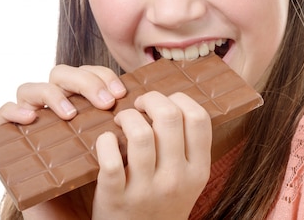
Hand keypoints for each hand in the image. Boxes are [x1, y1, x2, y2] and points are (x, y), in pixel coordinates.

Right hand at [0, 64, 126, 219]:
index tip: (122, 93)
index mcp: (80, 106)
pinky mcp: (10, 143)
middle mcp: (54, 111)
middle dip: (85, 81)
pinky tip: (30, 118)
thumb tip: (158, 103)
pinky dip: (11, 111)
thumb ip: (130, 128)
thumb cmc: (99, 187)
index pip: (86, 73)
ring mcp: (32, 125)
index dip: (103, 75)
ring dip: (53, 95)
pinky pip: (1, 117)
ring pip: (30, 89)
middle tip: (107, 102)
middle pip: (61, 75)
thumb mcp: (120, 154)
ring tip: (71, 115)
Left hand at [92, 91, 211, 219]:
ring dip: (127, 117)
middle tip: (139, 106)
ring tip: (122, 122)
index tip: (163, 103)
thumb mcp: (187, 181)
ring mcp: (146, 190)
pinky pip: (110, 159)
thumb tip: (170, 102)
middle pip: (169, 117)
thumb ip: (185, 148)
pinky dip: (105, 142)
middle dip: (150, 100)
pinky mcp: (116, 197)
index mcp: (198, 171)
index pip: (199, 118)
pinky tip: (106, 142)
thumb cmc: (161, 205)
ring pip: (140, 133)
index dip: (179, 99)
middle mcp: (176, 180)